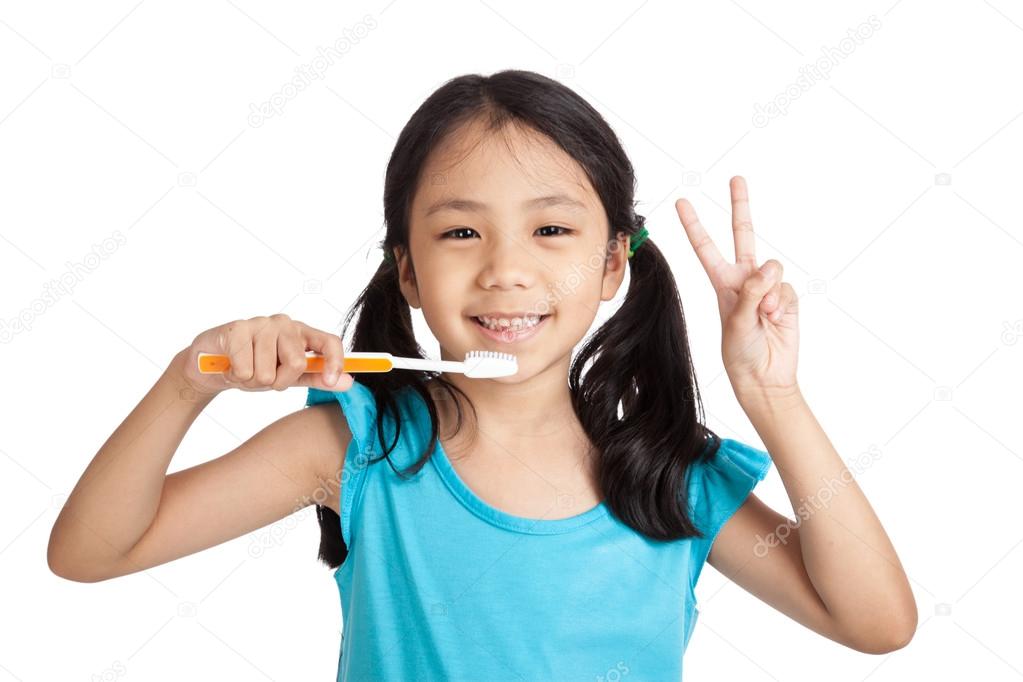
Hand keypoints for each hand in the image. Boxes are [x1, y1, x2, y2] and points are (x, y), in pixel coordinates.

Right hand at [177, 314, 352, 396]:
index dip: (335, 361)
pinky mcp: (236, 329)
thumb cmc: (255, 369)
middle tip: (264, 378)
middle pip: (297, 363)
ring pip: (266, 371)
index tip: (332, 381)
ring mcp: (260, 323)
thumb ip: (317, 378)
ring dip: (252, 381)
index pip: (329, 342)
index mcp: (302, 333)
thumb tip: (350, 382)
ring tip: (244, 371)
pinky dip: (236, 376)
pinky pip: (244, 368)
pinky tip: (230, 367)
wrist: (211, 367)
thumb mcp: (289, 376)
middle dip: (278, 381)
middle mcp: (284, 323)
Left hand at [675, 176, 798, 398]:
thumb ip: (750, 293)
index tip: (681, 202)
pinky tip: (776, 318)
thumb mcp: (735, 322)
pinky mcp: (786, 297)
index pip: (706, 248)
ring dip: (768, 291)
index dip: (694, 225)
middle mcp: (744, 279)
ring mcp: (767, 287)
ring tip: (763, 315)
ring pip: (772, 268)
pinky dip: (782, 303)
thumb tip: (768, 268)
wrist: (764, 376)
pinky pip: (786, 287)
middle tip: (736, 178)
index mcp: (722, 283)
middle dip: (741, 206)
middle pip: (743, 235)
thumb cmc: (740, 353)